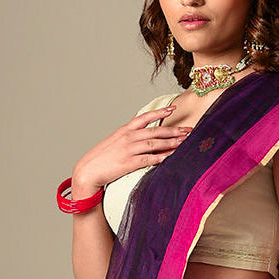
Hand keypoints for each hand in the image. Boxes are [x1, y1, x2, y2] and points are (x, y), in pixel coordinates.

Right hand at [71, 107, 193, 194]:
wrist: (89, 170)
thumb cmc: (103, 157)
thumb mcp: (115, 141)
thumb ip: (129, 136)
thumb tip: (143, 135)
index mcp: (125, 130)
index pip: (145, 117)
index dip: (159, 112)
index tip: (173, 108)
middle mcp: (128, 137)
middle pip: (155, 131)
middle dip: (174, 130)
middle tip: (188, 130)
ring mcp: (128, 150)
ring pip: (154, 144)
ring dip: (171, 143)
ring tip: (184, 143)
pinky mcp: (129, 163)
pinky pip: (148, 159)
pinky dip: (160, 158)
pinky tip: (171, 157)